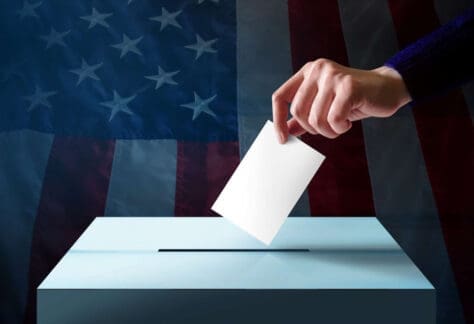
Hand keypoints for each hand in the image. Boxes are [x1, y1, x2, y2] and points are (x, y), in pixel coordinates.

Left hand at [272, 58, 411, 142]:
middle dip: (313, 128)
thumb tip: (286, 132)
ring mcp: (333, 76)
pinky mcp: (348, 87)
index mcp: (307, 72)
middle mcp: (317, 69)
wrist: (388, 88)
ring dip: (329, 130)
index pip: (280, 96)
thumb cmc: (354, 99)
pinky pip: (333, 119)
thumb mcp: (324, 105)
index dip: (278, 120)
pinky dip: (340, 128)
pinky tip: (348, 121)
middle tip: (329, 127)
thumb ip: (305, 115)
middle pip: (298, 112)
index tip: (282, 139)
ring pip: (316, 119)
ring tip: (341, 124)